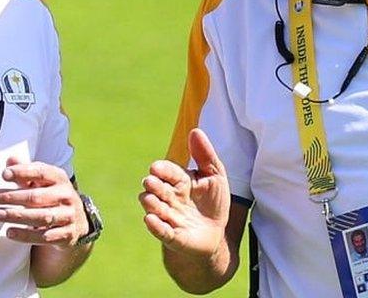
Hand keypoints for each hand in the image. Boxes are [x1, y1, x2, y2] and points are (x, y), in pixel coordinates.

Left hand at [0, 157, 89, 246]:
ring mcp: (68, 216)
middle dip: (11, 197)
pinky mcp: (67, 235)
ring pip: (42, 217)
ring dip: (18, 216)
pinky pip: (45, 236)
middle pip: (37, 197)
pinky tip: (10, 232)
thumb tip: (10, 160)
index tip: (3, 175)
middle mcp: (67, 196)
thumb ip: (26, 171)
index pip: (42, 172)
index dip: (23, 172)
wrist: (77, 220)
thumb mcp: (43, 181)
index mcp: (60, 179)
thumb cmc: (52, 196)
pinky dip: (26, 235)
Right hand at [140, 129, 230, 256]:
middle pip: (157, 189)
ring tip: (149, 200)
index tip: (156, 167)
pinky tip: (150, 219)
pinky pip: (160, 231)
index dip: (162, 170)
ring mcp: (169, 217)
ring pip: (154, 209)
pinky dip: (154, 226)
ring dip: (150, 204)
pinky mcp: (171, 236)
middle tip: (151, 182)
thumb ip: (205, 155)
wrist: (217, 233)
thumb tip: (195, 131)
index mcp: (180, 181)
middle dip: (153, 186)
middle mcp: (170, 198)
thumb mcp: (215, 175)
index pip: (168, 172)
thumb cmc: (214, 202)